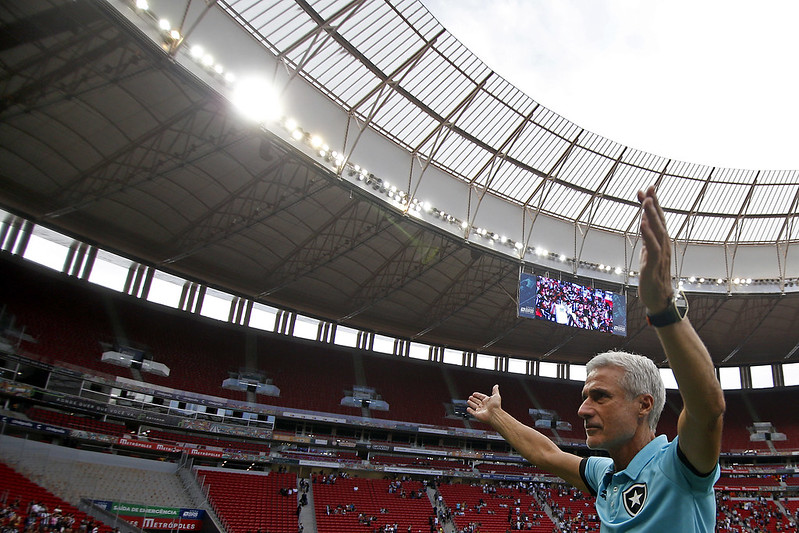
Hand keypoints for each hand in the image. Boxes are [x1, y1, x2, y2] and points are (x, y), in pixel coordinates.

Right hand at [467, 384, 500, 422]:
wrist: (494, 414)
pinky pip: (472, 412)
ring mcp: (480, 410)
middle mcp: (484, 406)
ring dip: (471, 404)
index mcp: (488, 401)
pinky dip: (470, 411)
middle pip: (477, 401)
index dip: (478, 395)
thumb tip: (496, 386)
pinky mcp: (477, 415)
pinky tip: (468, 409)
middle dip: (473, 399)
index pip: (481, 397)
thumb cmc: (496, 406)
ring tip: (468, 401)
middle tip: (470, 397)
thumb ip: (495, 390)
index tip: (474, 393)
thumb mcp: (496, 396)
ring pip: (474, 406)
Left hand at [637, 186, 673, 313]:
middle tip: (650, 187)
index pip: (658, 218)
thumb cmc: (654, 274)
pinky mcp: (653, 266)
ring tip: (646, 201)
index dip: (653, 203)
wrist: (659, 298)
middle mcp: (664, 246)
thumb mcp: (647, 251)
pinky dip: (648, 235)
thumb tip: (643, 220)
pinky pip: (652, 248)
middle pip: (660, 221)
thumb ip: (646, 235)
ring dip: (652, 216)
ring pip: (658, 232)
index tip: (647, 187)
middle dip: (654, 203)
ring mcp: (660, 256)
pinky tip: (643, 224)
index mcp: (662, 241)